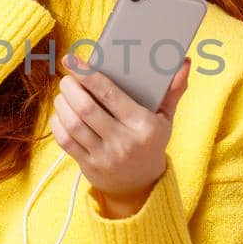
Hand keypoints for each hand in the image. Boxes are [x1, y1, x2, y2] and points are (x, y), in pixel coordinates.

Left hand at [51, 51, 192, 215]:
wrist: (141, 184)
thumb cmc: (151, 143)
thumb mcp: (165, 119)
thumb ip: (173, 90)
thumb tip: (184, 63)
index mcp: (143, 125)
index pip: (110, 94)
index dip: (87, 74)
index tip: (72, 59)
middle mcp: (123, 142)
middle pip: (86, 108)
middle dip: (71, 88)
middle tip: (68, 77)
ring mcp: (105, 156)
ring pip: (73, 124)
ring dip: (62, 103)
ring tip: (64, 92)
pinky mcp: (89, 166)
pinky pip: (65, 141)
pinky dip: (58, 123)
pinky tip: (61, 112)